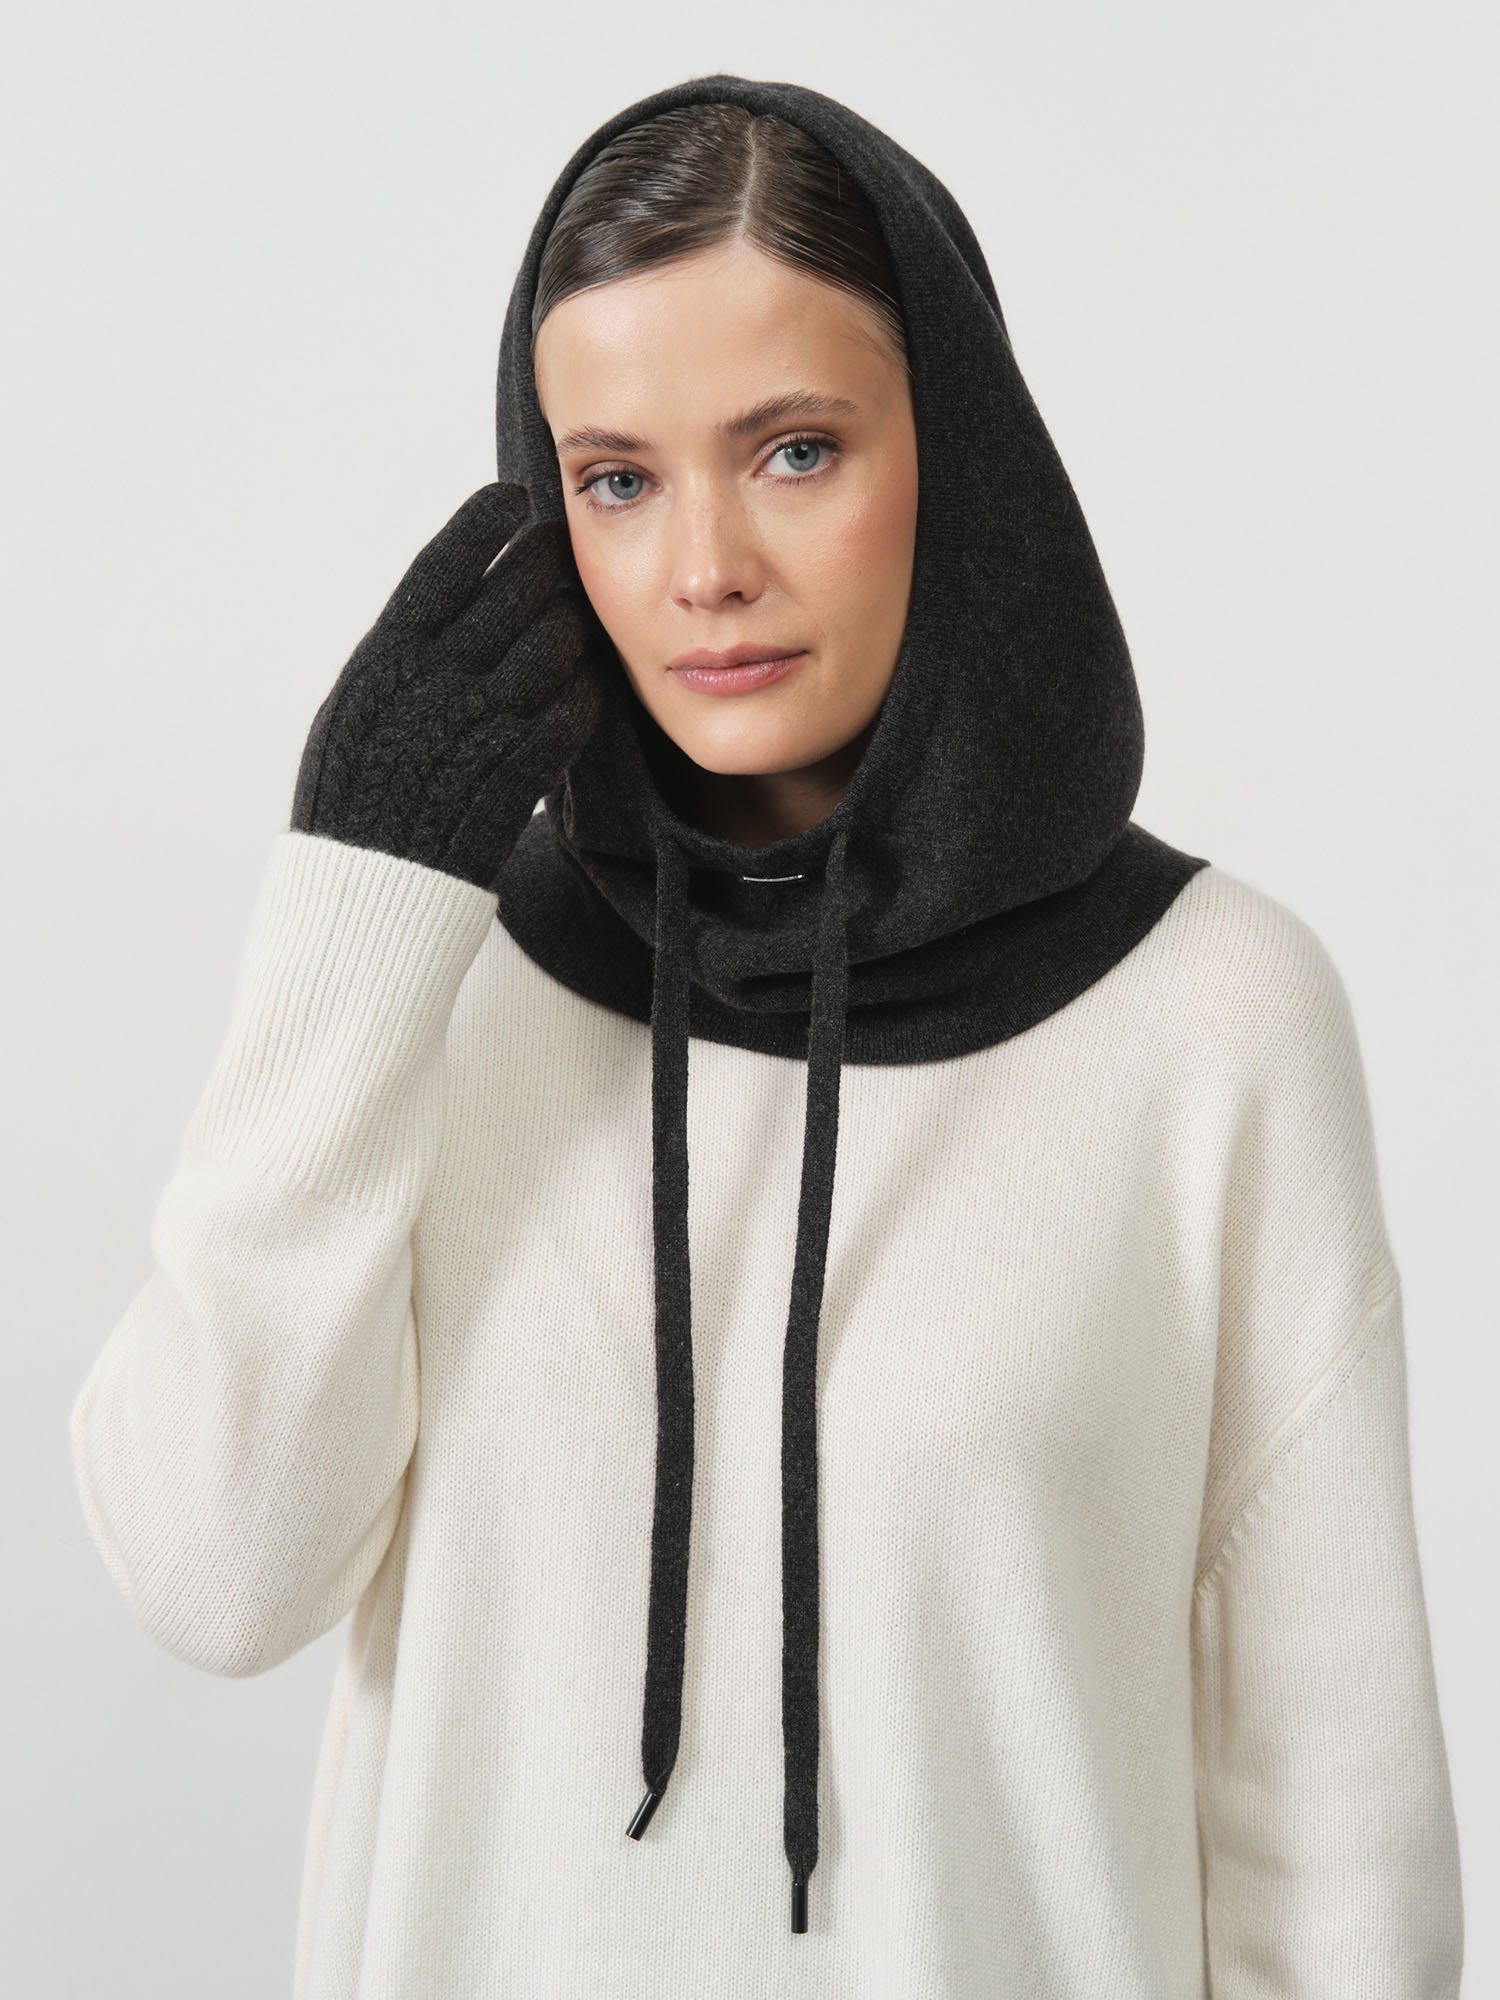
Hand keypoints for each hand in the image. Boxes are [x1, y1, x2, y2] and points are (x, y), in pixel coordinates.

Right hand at [290, 481, 606, 891]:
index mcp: (383, 660)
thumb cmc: (356, 799)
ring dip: (571, 629)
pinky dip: (583, 696)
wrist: (368, 891)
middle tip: (560, 551)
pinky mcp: (518, 774)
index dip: (483, 526)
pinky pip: (569, 717)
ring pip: (550, 650)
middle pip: (509, 597)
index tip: (514, 495)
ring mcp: (478, 728)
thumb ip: (401, 655)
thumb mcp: (355, 712)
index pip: (444, 567)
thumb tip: (446, 600)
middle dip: (543, 566)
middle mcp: (432, 684)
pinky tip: (585, 688)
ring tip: (572, 622)